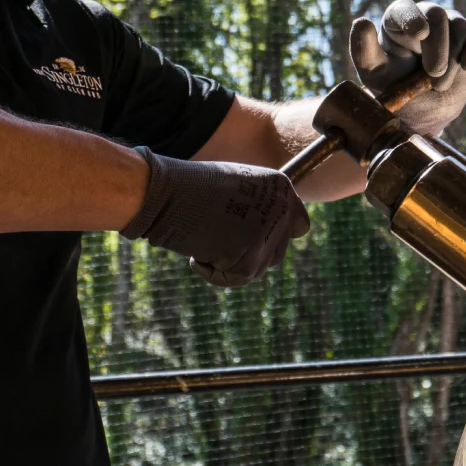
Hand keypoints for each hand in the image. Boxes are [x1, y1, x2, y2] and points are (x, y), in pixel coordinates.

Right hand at [123, 150, 309, 286]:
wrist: (166, 193)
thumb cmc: (189, 188)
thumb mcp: (234, 187)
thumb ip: (258, 207)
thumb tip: (265, 235)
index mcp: (280, 187)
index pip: (299, 226)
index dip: (276, 237)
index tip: (255, 241)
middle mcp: (281, 209)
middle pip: (277, 252)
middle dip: (252, 254)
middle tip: (221, 243)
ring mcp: (267, 234)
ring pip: (258, 269)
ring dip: (231, 263)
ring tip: (205, 241)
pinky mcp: (249, 258)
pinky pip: (235, 279)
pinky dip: (212, 273)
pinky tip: (196, 253)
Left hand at [350, 0, 465, 134]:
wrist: (421, 109)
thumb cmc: (393, 87)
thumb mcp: (374, 74)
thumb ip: (363, 50)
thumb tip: (361, 21)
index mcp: (397, 20)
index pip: (405, 8)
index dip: (413, 18)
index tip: (420, 34)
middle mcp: (423, 16)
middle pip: (438, 15)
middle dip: (439, 48)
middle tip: (433, 78)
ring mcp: (448, 25)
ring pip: (460, 26)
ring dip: (454, 60)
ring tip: (440, 85)